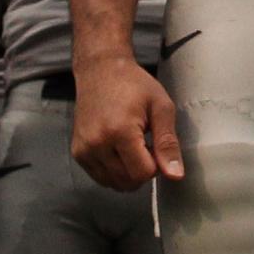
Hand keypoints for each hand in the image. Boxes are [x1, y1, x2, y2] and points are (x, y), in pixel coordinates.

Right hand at [73, 55, 182, 193]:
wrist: (100, 71)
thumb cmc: (134, 85)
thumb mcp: (161, 107)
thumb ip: (168, 143)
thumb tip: (175, 176)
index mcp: (120, 131)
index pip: (143, 173)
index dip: (156, 165)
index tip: (155, 145)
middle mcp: (97, 143)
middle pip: (128, 182)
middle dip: (142, 170)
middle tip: (145, 144)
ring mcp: (84, 150)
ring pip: (114, 183)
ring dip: (128, 173)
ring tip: (131, 146)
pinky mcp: (77, 152)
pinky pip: (100, 177)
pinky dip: (113, 171)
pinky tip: (118, 149)